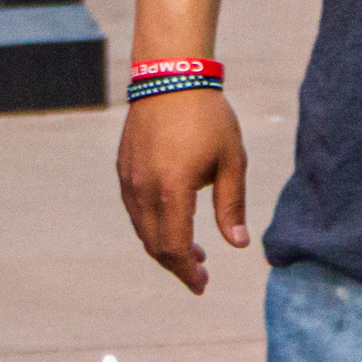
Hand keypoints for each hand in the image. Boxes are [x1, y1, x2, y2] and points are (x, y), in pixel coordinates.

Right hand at [117, 89, 247, 293]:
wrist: (170, 77)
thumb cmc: (208, 118)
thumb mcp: (231, 162)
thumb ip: (232, 206)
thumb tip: (237, 244)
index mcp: (172, 191)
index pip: (175, 248)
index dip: (188, 272)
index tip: (203, 284)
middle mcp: (144, 189)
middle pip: (155, 244)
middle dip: (177, 265)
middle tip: (201, 274)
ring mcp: (129, 178)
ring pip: (142, 228)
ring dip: (164, 246)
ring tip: (191, 251)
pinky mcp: (124, 168)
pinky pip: (134, 209)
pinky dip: (151, 225)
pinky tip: (171, 221)